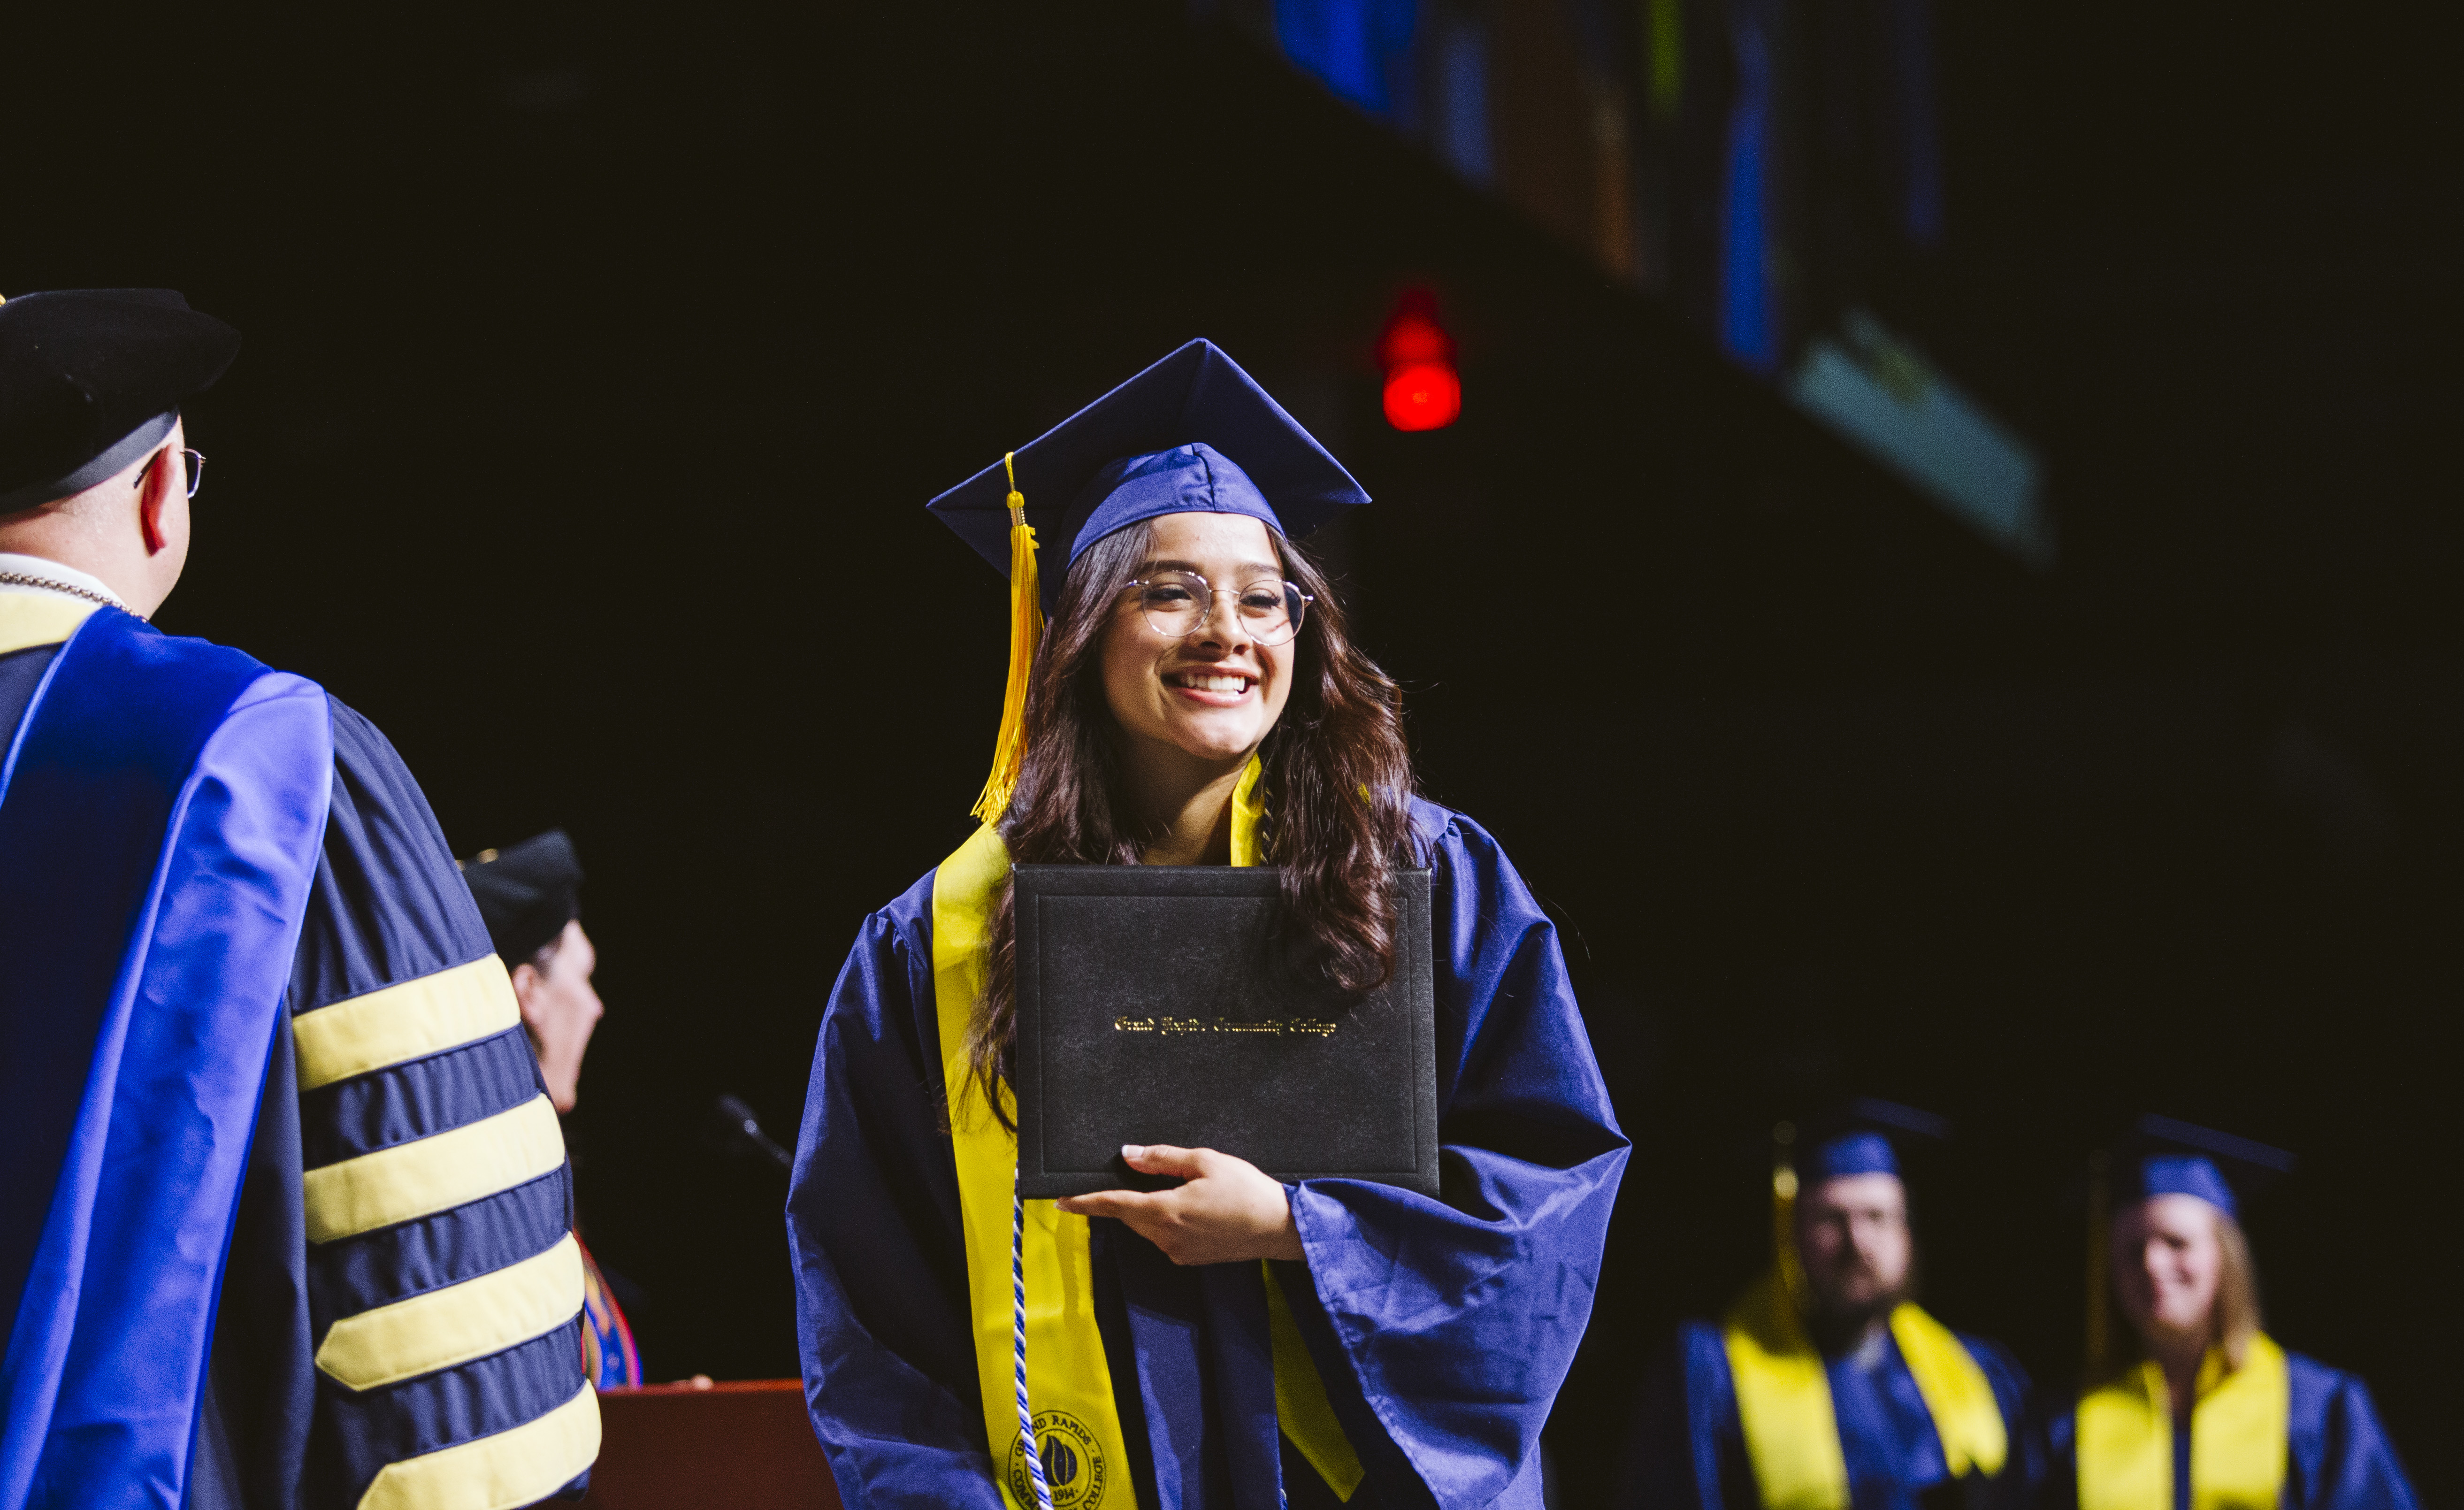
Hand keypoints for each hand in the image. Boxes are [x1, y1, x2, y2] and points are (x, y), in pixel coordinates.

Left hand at [1055, 1145, 1304, 1265]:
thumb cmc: (1247, 1190)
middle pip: (1130, 1216)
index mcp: (1165, 1211)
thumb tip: (1129, 1156)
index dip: (1085, 1202)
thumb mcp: (1205, 1161)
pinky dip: (1169, 1221)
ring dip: (1150, 1209)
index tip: (1060, 1202)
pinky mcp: (1191, 1259)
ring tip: (1183, 1189)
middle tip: (1135, 1179)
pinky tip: (1195, 1208)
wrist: (1280, 1228)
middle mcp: (1166, 1237)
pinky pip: (1167, 1237)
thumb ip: (1162, 1159)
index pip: (1114, 1205)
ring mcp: (1178, 1251)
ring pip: (1148, 1227)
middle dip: (1124, 1200)